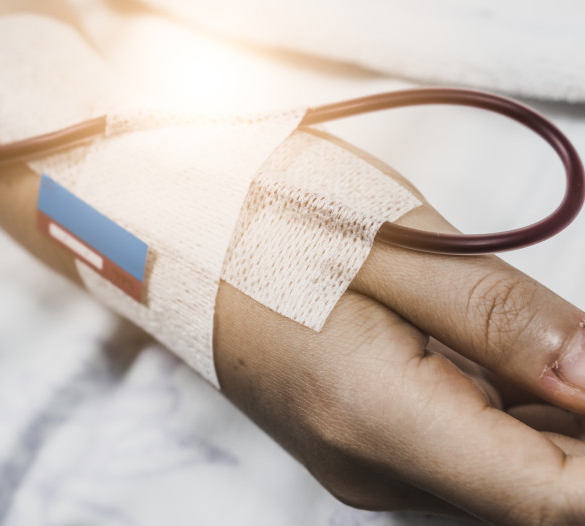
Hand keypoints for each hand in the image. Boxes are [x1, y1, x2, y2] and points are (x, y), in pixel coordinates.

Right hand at [214, 133, 584, 524]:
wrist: (172, 238)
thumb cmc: (264, 220)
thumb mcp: (390, 243)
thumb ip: (502, 316)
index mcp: (375, 416)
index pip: (554, 495)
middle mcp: (370, 467)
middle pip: (538, 492)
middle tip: (576, 335)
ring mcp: (364, 464)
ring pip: (508, 476)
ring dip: (560, 418)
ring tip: (548, 334)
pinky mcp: (364, 446)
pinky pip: (467, 454)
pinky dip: (514, 413)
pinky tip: (511, 349)